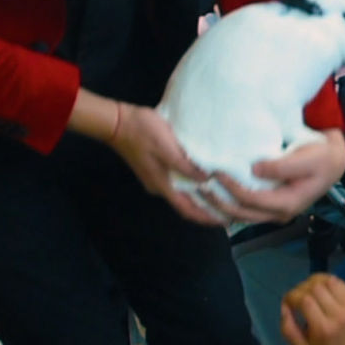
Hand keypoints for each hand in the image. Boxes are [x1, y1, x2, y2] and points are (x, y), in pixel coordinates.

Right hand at [110, 104, 219, 225]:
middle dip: (206, 210)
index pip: (186, 209)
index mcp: (161, 185)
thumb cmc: (143, 132)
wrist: (117, 122)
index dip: (205, 218)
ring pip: (182, 194)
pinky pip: (178, 183)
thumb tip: (206, 180)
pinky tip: (202, 179)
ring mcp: (155, 178)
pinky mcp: (156, 168)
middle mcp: (158, 186)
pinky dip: (191, 185)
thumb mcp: (167, 147)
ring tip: (220, 195)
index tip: (224, 222)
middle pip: (185, 205)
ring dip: (199, 198)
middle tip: (227, 210)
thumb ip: (185, 166)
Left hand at [205, 129, 344, 223]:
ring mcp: (275, 212)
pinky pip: (246, 210)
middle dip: (218, 203)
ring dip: (220, 207)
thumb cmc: (322, 157)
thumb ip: (281, 166)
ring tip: (202, 194)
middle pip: (242, 214)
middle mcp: (279, 213)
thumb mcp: (307, 158)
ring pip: (241, 216)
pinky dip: (229, 205)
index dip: (231, 188)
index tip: (216, 172)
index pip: (252, 200)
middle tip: (199, 187)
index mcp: (288, 203)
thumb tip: (255, 169)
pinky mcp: (271, 205)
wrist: (334, 162)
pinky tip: (216, 196)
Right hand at [280, 274, 344, 344]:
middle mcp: (339, 315)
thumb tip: (285, 305)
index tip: (287, 301)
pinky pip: (338, 281)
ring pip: (328, 280)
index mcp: (323, 329)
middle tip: (297, 297)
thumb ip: (288, 329)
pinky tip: (321, 289)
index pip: (305, 301)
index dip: (292, 296)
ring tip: (308, 290)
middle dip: (301, 288)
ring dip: (313, 281)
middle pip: (315, 288)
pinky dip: (326, 280)